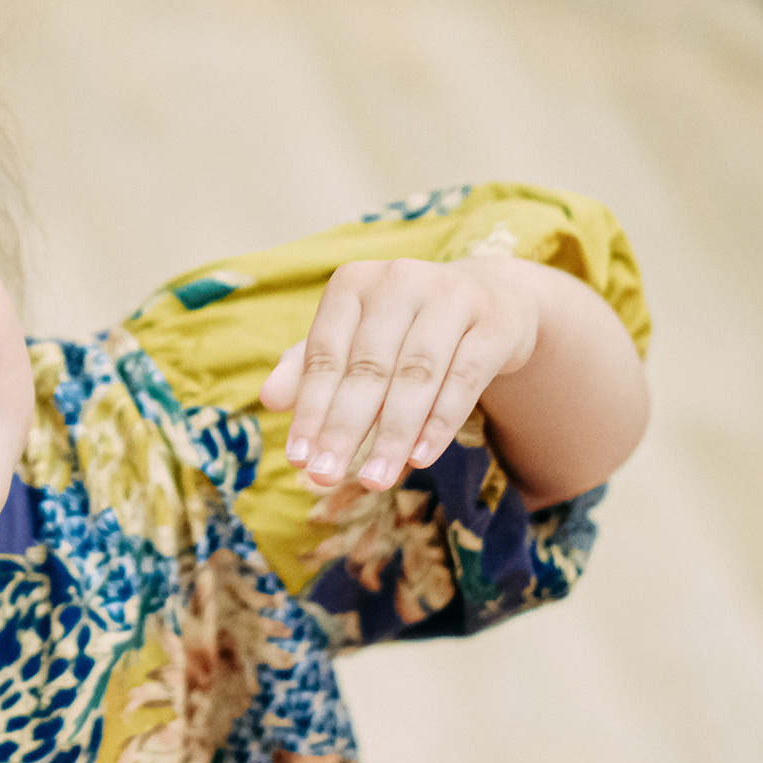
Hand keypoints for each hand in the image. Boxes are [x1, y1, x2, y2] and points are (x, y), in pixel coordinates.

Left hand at [258, 257, 538, 491]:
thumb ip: (311, 368)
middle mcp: (400, 280)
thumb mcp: (354, 341)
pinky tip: (419, 457)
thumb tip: (268, 399)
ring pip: (416, 376)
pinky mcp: (493, 324)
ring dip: (392, 434)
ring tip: (373, 481)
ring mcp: (451, 297)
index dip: (310, 410)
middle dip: (344, 428)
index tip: (298, 459)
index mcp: (354, 284)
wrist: (491, 301)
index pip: (325, 355)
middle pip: (367, 368)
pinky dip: (440, 422)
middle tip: (325, 477)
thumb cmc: (405, 328)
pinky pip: (464, 379)